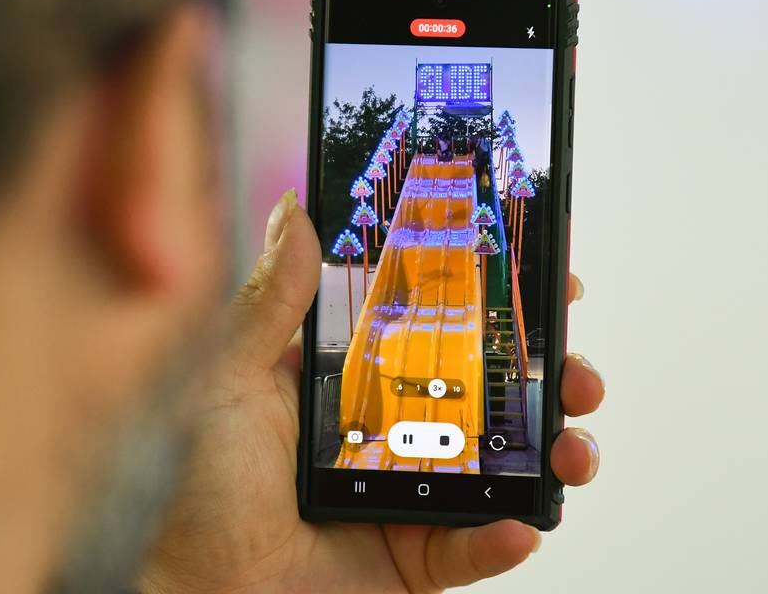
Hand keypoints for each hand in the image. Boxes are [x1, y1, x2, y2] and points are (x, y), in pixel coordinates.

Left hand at [139, 190, 603, 592]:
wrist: (190, 586)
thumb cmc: (195, 480)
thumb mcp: (231, 375)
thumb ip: (273, 298)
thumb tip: (293, 211)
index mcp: (360, 377)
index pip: (442, 327)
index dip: (496, 302)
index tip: (543, 275)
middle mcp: (395, 429)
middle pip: (492, 393)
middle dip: (550, 377)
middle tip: (576, 369)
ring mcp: (412, 491)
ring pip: (503, 467)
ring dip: (554, 452)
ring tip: (572, 446)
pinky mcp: (415, 556)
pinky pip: (473, 549)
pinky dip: (504, 539)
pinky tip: (522, 524)